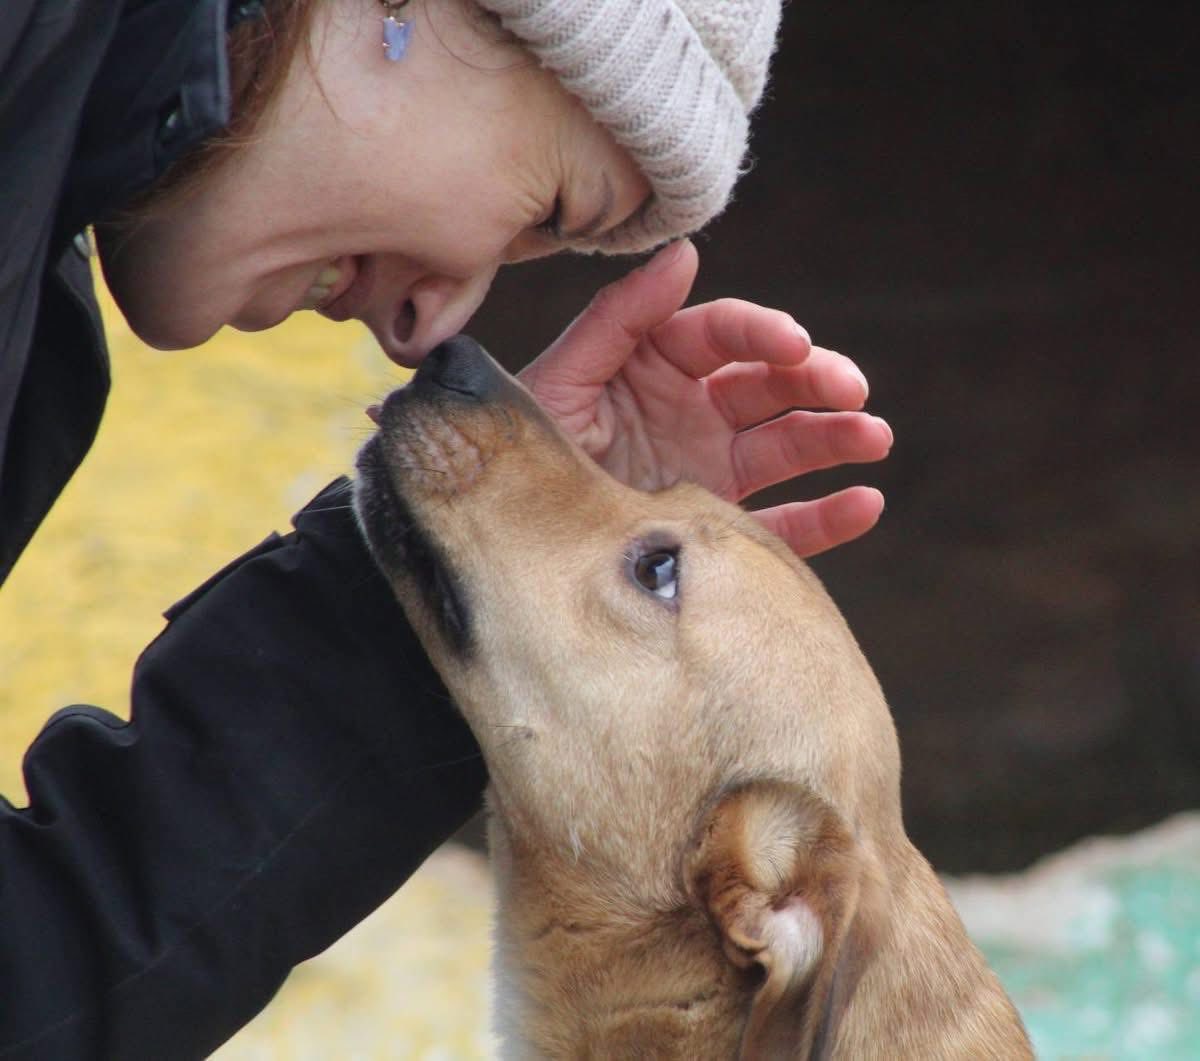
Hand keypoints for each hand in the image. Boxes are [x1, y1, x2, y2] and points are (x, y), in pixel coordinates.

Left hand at [518, 240, 891, 557]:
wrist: (513, 535)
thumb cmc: (528, 445)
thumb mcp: (562, 378)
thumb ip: (619, 318)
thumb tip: (685, 253)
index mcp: (658, 364)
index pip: (723, 336)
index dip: (762, 334)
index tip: (794, 344)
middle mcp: (693, 411)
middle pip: (769, 385)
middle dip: (815, 381)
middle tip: (852, 390)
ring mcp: (710, 470)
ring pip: (787, 446)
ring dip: (836, 437)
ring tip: (873, 436)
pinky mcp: (717, 525)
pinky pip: (780, 524)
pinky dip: (825, 518)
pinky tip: (866, 504)